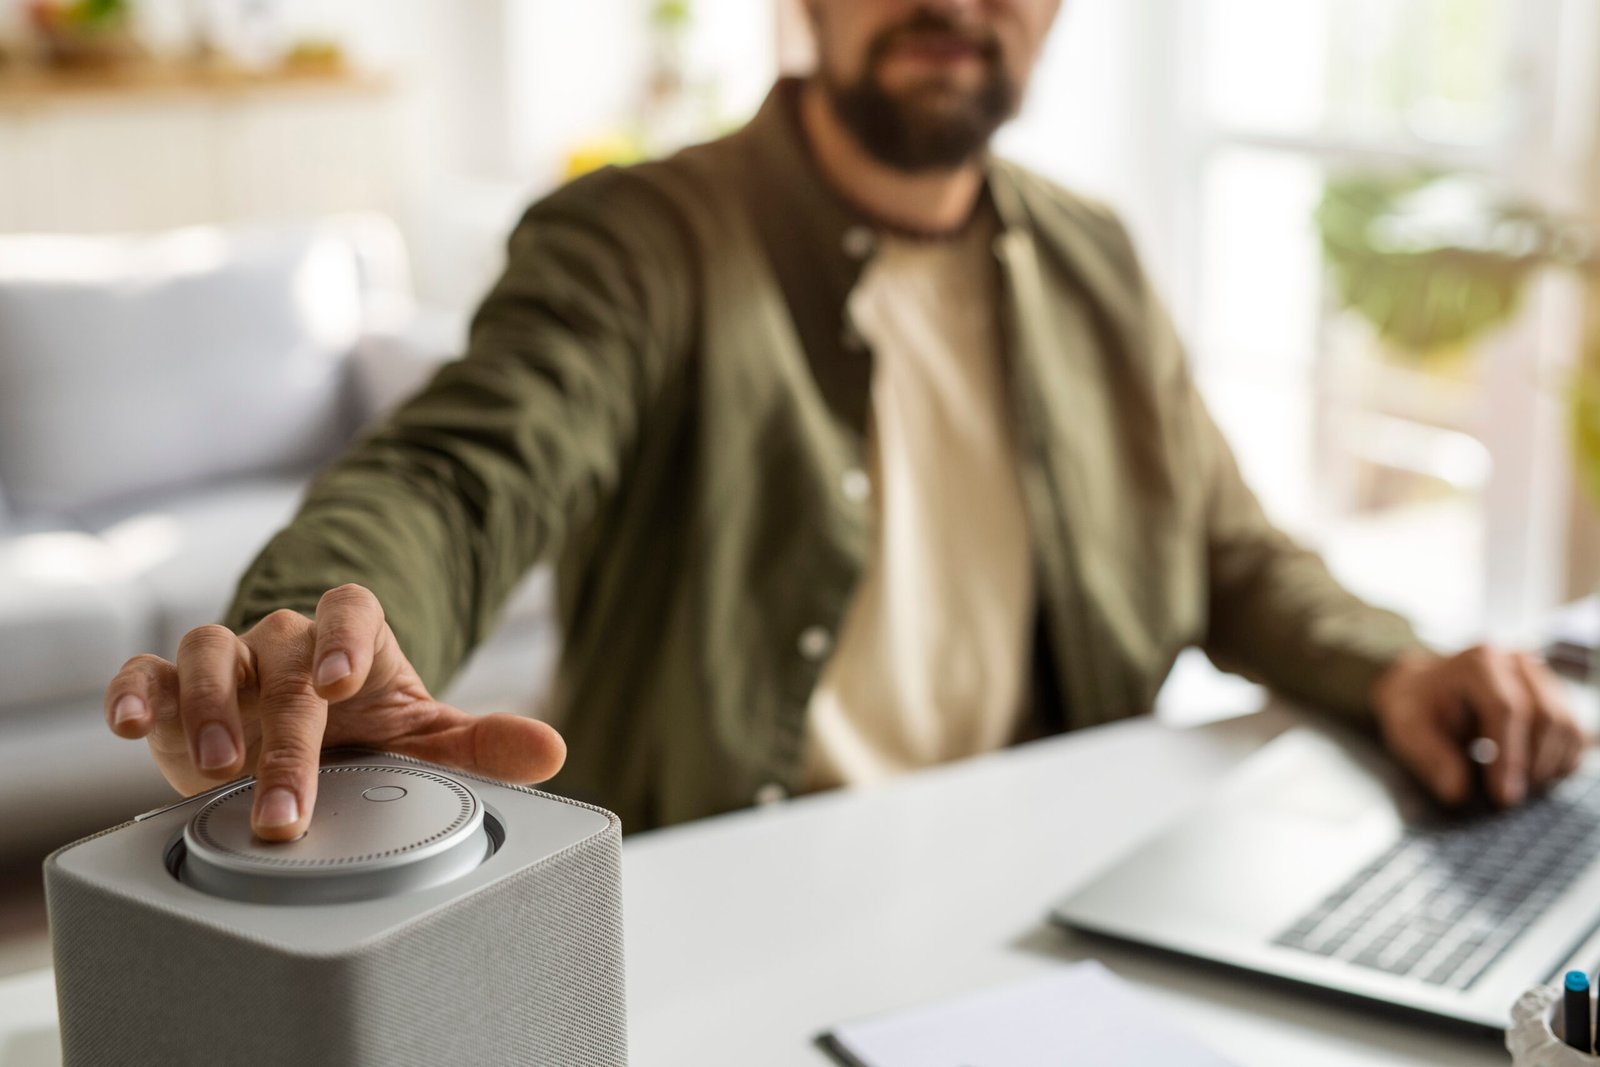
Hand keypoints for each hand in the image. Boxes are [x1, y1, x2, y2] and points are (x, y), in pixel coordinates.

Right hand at [103, 584, 565, 840]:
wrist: (303, 737)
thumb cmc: (364, 731)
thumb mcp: (423, 739)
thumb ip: (482, 745)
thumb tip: (550, 749)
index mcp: (351, 640)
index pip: (350, 610)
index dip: (344, 637)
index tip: (341, 680)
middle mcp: (286, 642)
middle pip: (283, 658)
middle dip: (286, 735)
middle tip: (290, 806)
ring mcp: (229, 662)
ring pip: (209, 650)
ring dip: (208, 704)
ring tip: (217, 764)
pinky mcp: (172, 691)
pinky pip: (145, 674)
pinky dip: (132, 691)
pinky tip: (127, 724)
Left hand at [1373, 645, 1586, 808]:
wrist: (1425, 687)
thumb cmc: (1417, 707)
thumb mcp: (1407, 728)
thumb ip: (1430, 757)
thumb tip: (1458, 791)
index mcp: (1478, 663)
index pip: (1507, 708)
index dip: (1510, 757)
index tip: (1503, 795)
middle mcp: (1516, 663)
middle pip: (1545, 716)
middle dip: (1532, 765)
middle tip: (1510, 798)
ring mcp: (1540, 677)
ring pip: (1567, 725)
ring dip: (1550, 765)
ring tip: (1520, 789)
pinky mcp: (1554, 696)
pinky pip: (1575, 733)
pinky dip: (1562, 761)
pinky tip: (1534, 778)